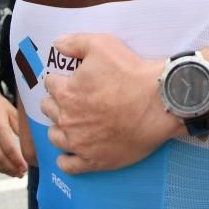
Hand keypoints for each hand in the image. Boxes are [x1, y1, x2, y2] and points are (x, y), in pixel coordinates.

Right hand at [0, 87, 26, 177]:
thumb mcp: (12, 111)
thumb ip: (20, 126)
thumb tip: (32, 142)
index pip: (9, 149)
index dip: (17, 161)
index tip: (26, 167)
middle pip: (0, 158)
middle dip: (11, 168)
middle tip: (22, 173)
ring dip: (3, 170)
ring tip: (15, 173)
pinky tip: (3, 168)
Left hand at [40, 33, 181, 173]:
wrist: (159, 102)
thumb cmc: (131, 73)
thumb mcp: (102, 45)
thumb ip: (75, 43)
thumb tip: (57, 43)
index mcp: (66, 92)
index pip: (50, 84)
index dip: (61, 79)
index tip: (71, 79)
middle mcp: (67, 119)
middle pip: (49, 110)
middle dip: (57, 102)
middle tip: (74, 99)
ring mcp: (79, 142)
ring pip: (55, 137)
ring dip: (60, 128)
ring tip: (72, 123)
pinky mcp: (93, 160)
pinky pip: (68, 165)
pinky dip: (67, 159)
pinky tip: (72, 152)